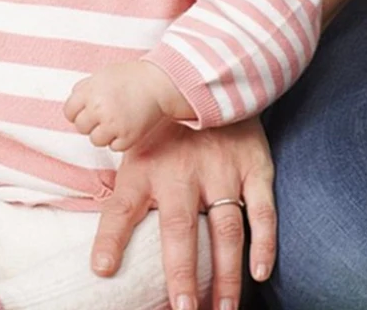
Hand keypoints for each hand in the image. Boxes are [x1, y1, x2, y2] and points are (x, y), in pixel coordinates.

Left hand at [64, 61, 190, 150]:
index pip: (69, 112)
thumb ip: (84, 89)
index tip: (88, 111)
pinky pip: (114, 147)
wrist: (157, 84)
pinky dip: (120, 140)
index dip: (77, 113)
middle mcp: (98, 108)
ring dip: (104, 134)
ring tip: (116, 122)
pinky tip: (128, 126)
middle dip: (90, 124)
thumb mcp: (102, 75)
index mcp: (89, 92)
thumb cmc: (130, 78)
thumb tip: (73, 105)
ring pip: (95, 140)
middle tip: (104, 116)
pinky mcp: (127, 137)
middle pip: (81, 127)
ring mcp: (113, 124)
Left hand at [91, 117, 275, 309]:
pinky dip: (264, 243)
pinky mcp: (253, 166)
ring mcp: (220, 168)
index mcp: (145, 166)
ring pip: (225, 230)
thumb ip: (127, 191)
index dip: (110, 238)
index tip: (102, 269)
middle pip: (179, 229)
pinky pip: (262, 210)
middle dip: (182, 273)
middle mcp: (180, 170)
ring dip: (226, 274)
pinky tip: (259, 273)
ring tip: (222, 309)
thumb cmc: (165, 128)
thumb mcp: (136, 147)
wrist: (208, 80)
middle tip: (184, 309)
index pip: (121, 206)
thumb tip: (104, 240)